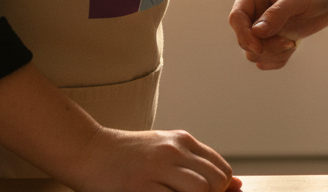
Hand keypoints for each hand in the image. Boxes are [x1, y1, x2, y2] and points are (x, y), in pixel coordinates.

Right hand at [73, 126, 240, 191]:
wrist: (90, 150)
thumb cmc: (130, 155)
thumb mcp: (166, 149)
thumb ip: (197, 163)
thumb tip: (237, 185)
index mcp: (182, 141)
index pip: (221, 170)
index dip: (222, 191)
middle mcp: (172, 151)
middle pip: (214, 182)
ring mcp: (156, 170)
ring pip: (199, 191)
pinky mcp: (139, 188)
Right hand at [228, 0, 327, 70]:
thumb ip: (276, 13)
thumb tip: (256, 32)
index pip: (236, 18)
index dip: (244, 35)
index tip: (259, 47)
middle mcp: (254, 10)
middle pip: (244, 39)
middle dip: (265, 47)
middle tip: (289, 43)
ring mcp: (263, 26)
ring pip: (253, 52)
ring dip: (273, 53)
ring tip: (293, 43)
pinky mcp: (273, 39)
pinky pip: (266, 58)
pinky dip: (279, 58)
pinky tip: (293, 46)